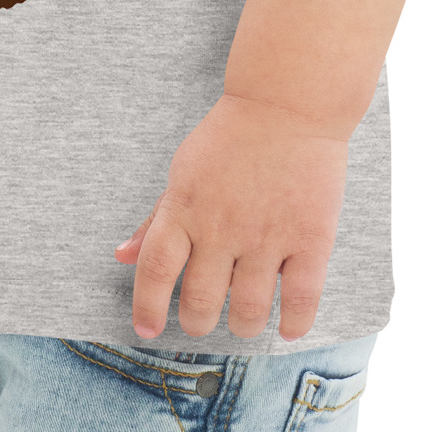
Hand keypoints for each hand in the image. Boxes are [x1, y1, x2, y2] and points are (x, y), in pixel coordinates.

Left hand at [114, 92, 347, 341]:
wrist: (288, 102)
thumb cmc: (231, 137)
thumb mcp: (183, 171)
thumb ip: (155, 218)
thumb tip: (122, 257)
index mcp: (185, 208)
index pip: (156, 271)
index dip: (147, 308)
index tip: (147, 329)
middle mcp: (222, 227)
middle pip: (200, 301)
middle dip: (196, 322)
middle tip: (202, 319)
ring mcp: (267, 235)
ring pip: (248, 309)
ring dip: (242, 327)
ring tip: (243, 322)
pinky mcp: (310, 237)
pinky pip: (301, 299)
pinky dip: (294, 323)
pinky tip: (288, 327)